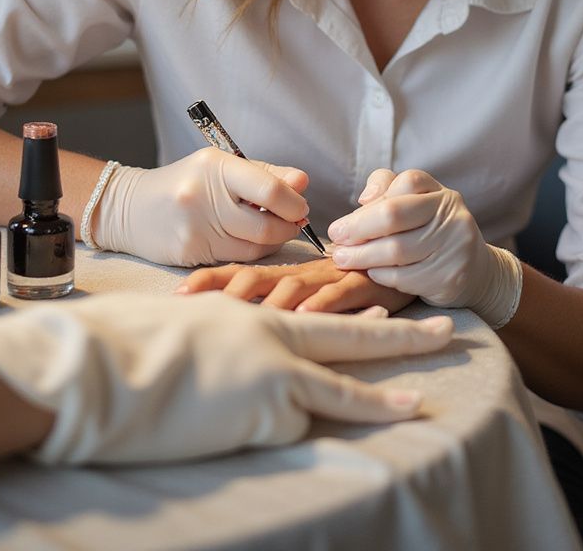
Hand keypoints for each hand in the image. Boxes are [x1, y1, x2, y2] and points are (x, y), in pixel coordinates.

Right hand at [0, 292, 452, 464]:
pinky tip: (298, 426)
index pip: (316, 308)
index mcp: (251, 313)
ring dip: (382, 399)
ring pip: (341, 387)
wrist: (103, 369)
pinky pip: (296, 426)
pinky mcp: (267, 410)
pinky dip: (305, 430)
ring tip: (419, 401)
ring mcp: (273, 372)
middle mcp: (271, 335)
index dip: (355, 306)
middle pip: (350, 334)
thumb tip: (237, 362)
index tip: (388, 302)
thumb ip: (223, 340)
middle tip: (445, 329)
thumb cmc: (129, 348)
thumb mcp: (188, 333)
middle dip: (401, 334)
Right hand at [93, 148, 309, 266]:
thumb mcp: (222, 167)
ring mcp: (196, 229)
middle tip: (294, 222)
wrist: (130, 208)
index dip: (294, 203)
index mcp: (216, 167)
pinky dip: (250, 252)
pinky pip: (236, 259)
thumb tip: (303, 182)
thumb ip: (266, 174)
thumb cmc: (187, 183)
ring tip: (271, 229)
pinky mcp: (190, 254)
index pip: (270, 189)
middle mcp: (204, 197)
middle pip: (266, 225)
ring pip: (255, 247)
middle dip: (289, 227)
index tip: (300, 207)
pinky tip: (246, 240)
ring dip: (273, 241)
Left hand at [179, 257, 416, 314]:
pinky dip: (320, 306)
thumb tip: (232, 323)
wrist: (406, 258)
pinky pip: (339, 295)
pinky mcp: (363, 286)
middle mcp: (303, 274)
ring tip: (238, 318)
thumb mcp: (309, 294)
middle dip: (223, 293)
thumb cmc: (348, 286)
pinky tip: (302, 317)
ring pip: (292, 287)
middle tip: (193, 309)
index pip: (240, 273)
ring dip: (264, 303)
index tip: (176, 295)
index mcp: (286, 274)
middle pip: (257, 279)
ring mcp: (332, 279)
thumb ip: (278, 303)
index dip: (209, 281)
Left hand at [327, 169, 519, 323]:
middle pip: (394, 215)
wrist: (475, 271)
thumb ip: (387, 189)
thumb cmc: (433, 233)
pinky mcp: (451, 277)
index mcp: (441, 194)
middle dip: (357, 229)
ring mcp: (454, 246)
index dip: (366, 206)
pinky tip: (370, 274)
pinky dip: (381, 276)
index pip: (403, 184)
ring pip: (397, 250)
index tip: (339, 226)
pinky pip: (405, 277)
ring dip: (362, 256)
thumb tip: (364, 199)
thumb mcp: (417, 204)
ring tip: (343, 259)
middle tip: (335, 242)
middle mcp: (452, 216)